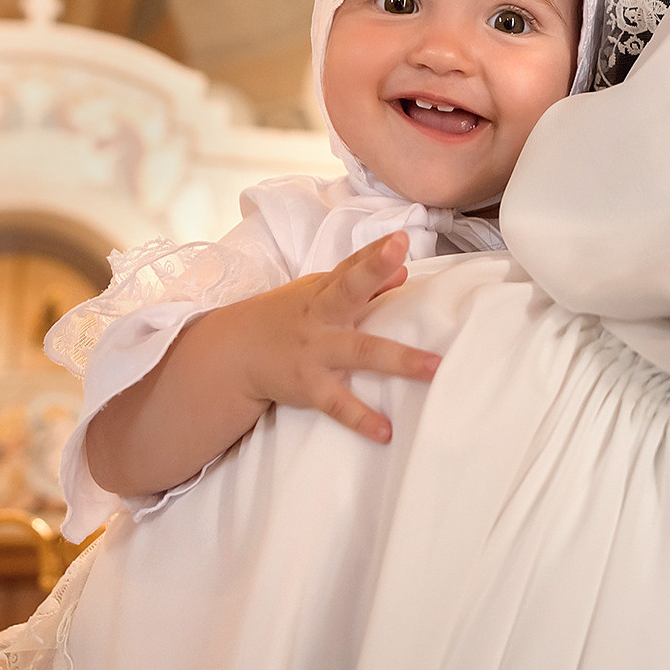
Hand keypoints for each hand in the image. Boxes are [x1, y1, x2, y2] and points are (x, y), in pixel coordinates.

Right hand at [207, 233, 439, 443]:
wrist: (237, 353)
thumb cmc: (292, 317)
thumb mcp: (320, 295)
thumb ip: (362, 284)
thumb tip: (403, 270)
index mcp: (325, 291)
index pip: (352, 266)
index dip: (376, 251)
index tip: (400, 238)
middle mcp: (321, 316)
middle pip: (348, 291)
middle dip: (372, 272)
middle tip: (399, 257)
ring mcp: (315, 351)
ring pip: (358, 351)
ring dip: (397, 359)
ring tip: (433, 367)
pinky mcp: (309, 385)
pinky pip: (338, 403)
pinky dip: (361, 417)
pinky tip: (385, 431)